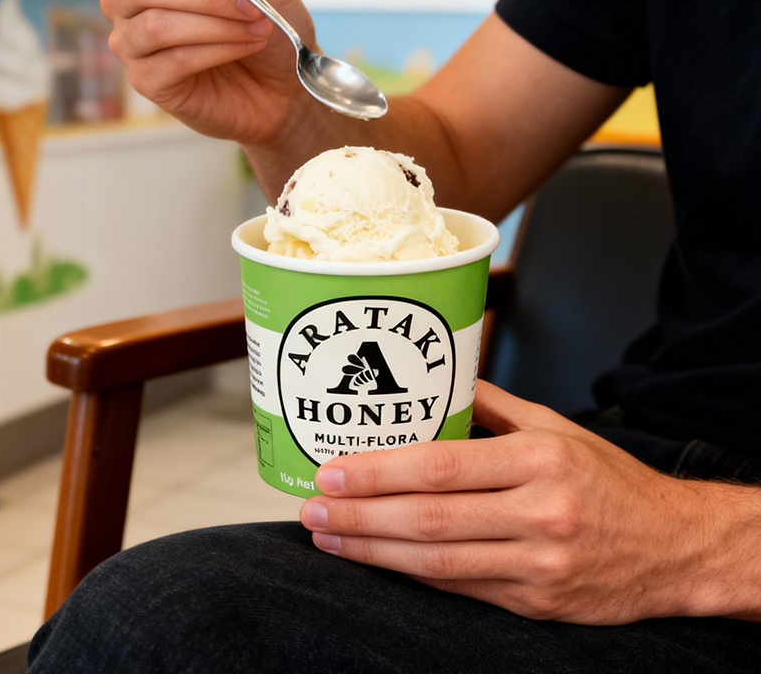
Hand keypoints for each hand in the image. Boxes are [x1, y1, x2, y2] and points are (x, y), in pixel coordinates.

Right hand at [100, 0, 315, 143]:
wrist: (286, 86)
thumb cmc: (269, 27)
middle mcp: (129, 1)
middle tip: (252, 5)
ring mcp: (134, 44)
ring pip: (157, 24)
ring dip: (217, 23)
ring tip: (258, 28)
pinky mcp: (148, 82)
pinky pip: (173, 59)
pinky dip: (217, 50)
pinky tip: (245, 46)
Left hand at [300, 380, 725, 624]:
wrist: (672, 546)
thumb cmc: (608, 479)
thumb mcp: (558, 427)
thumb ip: (496, 406)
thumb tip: (442, 381)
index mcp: (541, 459)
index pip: (443, 466)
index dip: (380, 472)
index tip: (333, 472)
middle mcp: (539, 513)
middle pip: (429, 518)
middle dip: (360, 516)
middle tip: (313, 509)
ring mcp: (537, 565)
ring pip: (436, 563)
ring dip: (373, 552)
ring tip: (328, 538)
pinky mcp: (535, 605)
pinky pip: (460, 589)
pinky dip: (412, 575)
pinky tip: (378, 561)